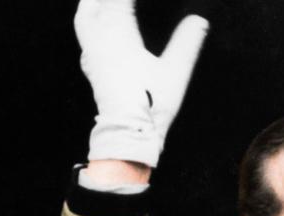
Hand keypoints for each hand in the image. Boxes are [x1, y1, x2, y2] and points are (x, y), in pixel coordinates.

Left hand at [76, 0, 208, 166]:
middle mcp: (101, 43)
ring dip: (92, 4)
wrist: (127, 134)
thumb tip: (199, 20)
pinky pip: (85, 36)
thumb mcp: (175, 72)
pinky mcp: (92, 68)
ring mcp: (93, 56)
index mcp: (120, 38)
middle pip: (98, 5)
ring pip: (85, 18)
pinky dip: (89, 21)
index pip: (121, 2)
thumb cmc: (150, 106)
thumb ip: (187, 41)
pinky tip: (94, 25)